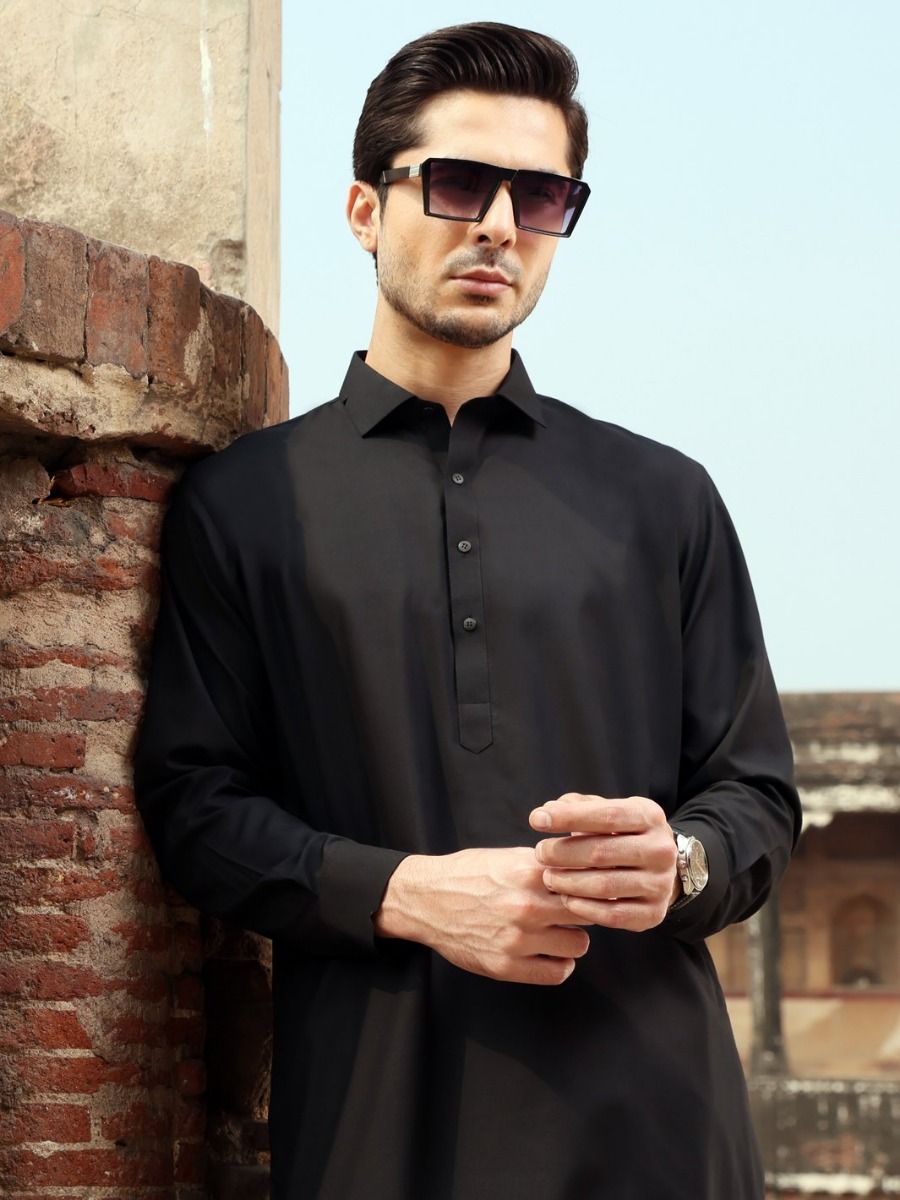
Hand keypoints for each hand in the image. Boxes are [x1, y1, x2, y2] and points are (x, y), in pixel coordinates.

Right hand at [373, 847, 591, 985]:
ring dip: (573, 937)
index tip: (593, 887)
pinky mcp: (506, 966)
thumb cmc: (469, 874)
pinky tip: (550, 952)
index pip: (585, 880)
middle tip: (574, 909)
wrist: (426, 900)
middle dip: (585, 909)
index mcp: (528, 872)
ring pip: (579, 944)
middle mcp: (526, 906)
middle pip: (588, 912)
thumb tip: (586, 867)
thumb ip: (545, 865)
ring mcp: (517, 939)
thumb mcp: (508, 857)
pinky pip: (558, 972)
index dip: (592, 884)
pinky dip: (560, 964)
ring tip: (559, 930)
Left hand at [529, 793, 679, 931]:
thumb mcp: (607, 811)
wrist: (658, 869)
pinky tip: (566, 899)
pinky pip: (613, 915)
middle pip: (602, 852)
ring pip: (605, 886)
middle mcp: (660, 850)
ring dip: (569, 883)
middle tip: (540, 853)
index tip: (536, 819)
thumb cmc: (621, 834)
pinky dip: (584, 908)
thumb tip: (548, 810)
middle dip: (563, 853)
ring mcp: (660, 884)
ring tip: (548, 877)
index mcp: (649, 817)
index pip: (606, 815)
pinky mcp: (653, 913)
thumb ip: (578, 806)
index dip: (568, 817)